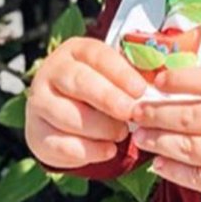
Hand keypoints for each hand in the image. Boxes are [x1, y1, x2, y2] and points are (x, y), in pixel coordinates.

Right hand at [25, 37, 146, 168]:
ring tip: (121, 133)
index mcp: (77, 50)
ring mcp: (39, 102)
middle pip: (79, 82)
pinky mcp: (35, 132)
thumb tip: (165, 79)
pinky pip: (58, 144)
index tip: (141, 89)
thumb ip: (137, 74)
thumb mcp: (118, 73)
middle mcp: (52, 72)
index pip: (98, 56)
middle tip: (131, 112)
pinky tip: (108, 151)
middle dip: (108, 99)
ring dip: (98, 127)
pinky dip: (86, 151)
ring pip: (66, 115)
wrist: (70, 110)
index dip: (120, 73)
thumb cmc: (104, 86)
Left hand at [130, 67, 200, 201]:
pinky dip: (175, 172)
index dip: (176, 80)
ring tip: (141, 137)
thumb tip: (194, 89)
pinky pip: (198, 179)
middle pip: (187, 117)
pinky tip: (161, 166)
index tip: (156, 81)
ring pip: (187, 148)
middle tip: (134, 111)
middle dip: (155, 114)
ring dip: (158, 143)